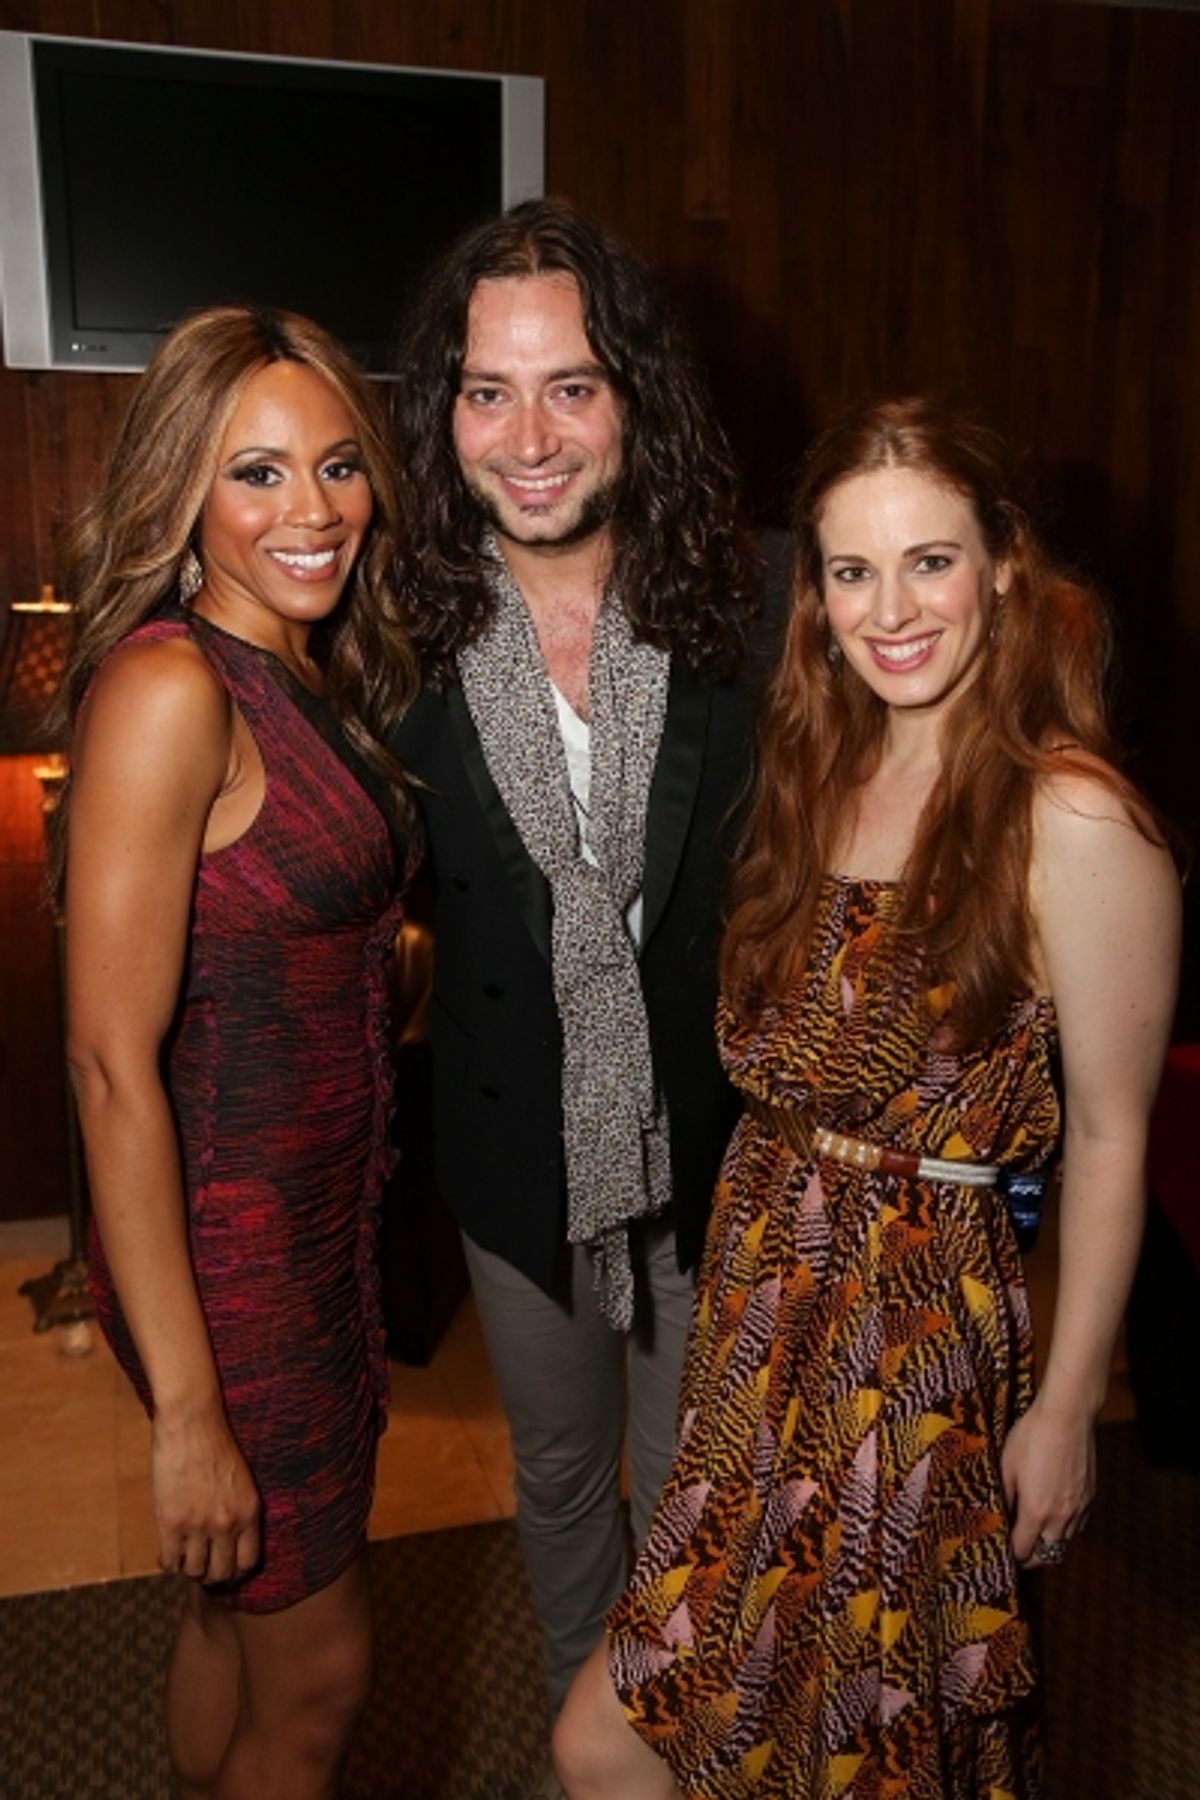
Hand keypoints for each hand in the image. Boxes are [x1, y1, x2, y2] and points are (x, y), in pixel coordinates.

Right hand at [150, 1403, 260, 1583]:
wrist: (192, 1422)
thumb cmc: (215, 1444)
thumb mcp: (241, 1480)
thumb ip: (238, 1511)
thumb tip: (229, 1540)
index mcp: (249, 1512)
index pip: (248, 1562)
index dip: (235, 1572)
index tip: (226, 1570)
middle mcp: (227, 1523)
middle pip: (221, 1573)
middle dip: (211, 1576)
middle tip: (202, 1569)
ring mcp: (198, 1525)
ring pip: (194, 1570)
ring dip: (188, 1569)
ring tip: (183, 1560)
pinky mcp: (171, 1521)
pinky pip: (169, 1560)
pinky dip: (167, 1562)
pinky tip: (167, 1554)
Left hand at [1000, 1398, 1094, 1567]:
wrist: (1067, 1415)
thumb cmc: (1032, 1436)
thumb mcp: (1007, 1465)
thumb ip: (1004, 1496)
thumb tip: (999, 1516)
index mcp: (1036, 1512)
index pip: (1024, 1550)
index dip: (1012, 1555)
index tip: (1004, 1553)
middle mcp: (1060, 1516)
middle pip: (1047, 1554)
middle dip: (1031, 1557)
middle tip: (1019, 1552)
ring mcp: (1079, 1507)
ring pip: (1065, 1541)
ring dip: (1049, 1544)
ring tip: (1036, 1536)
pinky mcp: (1090, 1496)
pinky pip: (1078, 1525)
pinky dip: (1066, 1529)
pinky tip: (1056, 1519)